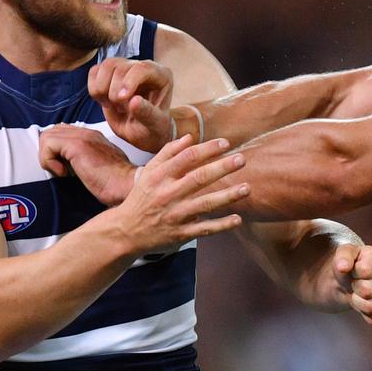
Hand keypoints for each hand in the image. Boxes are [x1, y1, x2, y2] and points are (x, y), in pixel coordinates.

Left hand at [38, 124, 137, 205]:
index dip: (56, 150)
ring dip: (48, 157)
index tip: (64, 168)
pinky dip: (49, 161)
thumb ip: (83, 160)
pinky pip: (48, 145)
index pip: (62, 132)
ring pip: (47, 136)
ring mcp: (83, 136)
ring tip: (63, 171)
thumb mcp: (98, 167)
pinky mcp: (77, 145)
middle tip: (61, 170)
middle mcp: (88, 132)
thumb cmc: (116, 183)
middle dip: (49, 153)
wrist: (127, 185)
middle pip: (52, 131)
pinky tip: (64, 173)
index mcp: (93, 136)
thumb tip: (65, 165)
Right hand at [89, 58, 174, 151]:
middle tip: (121, 109)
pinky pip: (94, 72)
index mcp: (161, 76)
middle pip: (120, 67)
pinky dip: (94, 88)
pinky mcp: (109, 73)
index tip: (121, 100)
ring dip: (103, 89)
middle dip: (114, 91)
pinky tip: (105, 101)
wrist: (141, 132)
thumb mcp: (154, 125)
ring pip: (106, 66)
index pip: (142, 68)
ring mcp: (126, 67)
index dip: (128, 82)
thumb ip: (146, 113)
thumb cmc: (152, 128)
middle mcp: (144, 67)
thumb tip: (134, 101)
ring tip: (113, 105)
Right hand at [108, 135, 248, 255]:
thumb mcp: (149, 172)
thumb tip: (190, 137)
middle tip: (241, 159)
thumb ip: (168, 153)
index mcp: (160, 176)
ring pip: (205, 204)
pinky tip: (238, 219)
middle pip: (199, 178)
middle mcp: (168, 194)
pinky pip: (204, 229)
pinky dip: (221, 225)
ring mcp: (176, 215)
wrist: (125, 231)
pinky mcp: (181, 233)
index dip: (207, 149)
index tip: (225, 143)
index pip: (187, 158)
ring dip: (227, 196)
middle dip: (222, 168)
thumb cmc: (142, 197)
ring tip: (246, 188)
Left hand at [329, 244, 371, 325]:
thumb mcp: (345, 253)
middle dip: (356, 289)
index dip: (353, 273)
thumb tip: (343, 267)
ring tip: (362, 294)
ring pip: (371, 307)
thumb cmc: (353, 265)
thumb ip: (342, 257)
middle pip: (367, 291)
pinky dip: (366, 315)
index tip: (356, 270)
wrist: (356, 282)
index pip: (365, 271)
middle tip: (358, 284)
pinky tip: (368, 303)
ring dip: (359, 303)